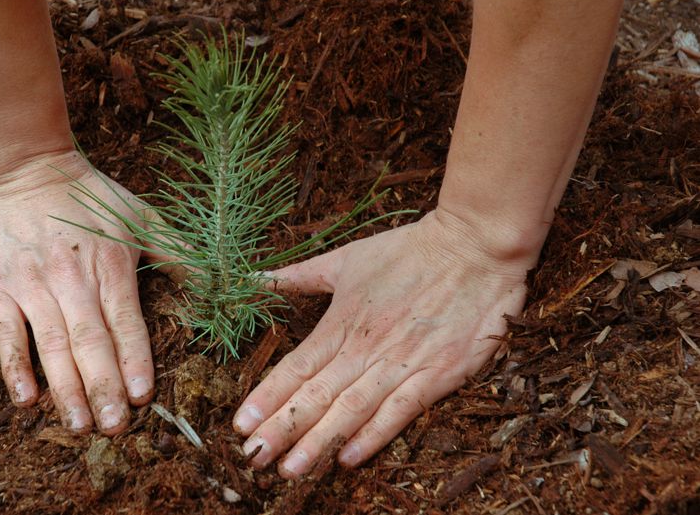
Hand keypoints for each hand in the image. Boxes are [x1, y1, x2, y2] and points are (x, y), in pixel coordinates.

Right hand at [0, 150, 155, 434]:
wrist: (22, 165)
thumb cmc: (88, 194)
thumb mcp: (140, 215)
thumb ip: (178, 252)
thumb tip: (221, 281)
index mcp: (110, 265)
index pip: (125, 321)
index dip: (134, 359)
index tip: (143, 396)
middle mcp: (71, 278)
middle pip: (90, 341)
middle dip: (103, 387)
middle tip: (115, 428)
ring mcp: (32, 285)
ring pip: (51, 345)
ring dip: (65, 388)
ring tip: (80, 425)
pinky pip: (6, 334)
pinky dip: (15, 367)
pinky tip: (26, 399)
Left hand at [233, 209, 534, 475]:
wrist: (474, 246)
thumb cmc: (408, 251)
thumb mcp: (346, 259)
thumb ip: (299, 276)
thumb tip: (255, 279)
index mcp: (341, 322)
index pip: (296, 367)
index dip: (266, 398)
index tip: (240, 425)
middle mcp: (365, 348)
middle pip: (316, 396)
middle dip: (282, 429)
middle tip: (253, 458)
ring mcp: (402, 363)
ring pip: (351, 409)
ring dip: (318, 442)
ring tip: (290, 469)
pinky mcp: (438, 374)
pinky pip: (400, 412)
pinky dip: (373, 436)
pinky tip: (348, 458)